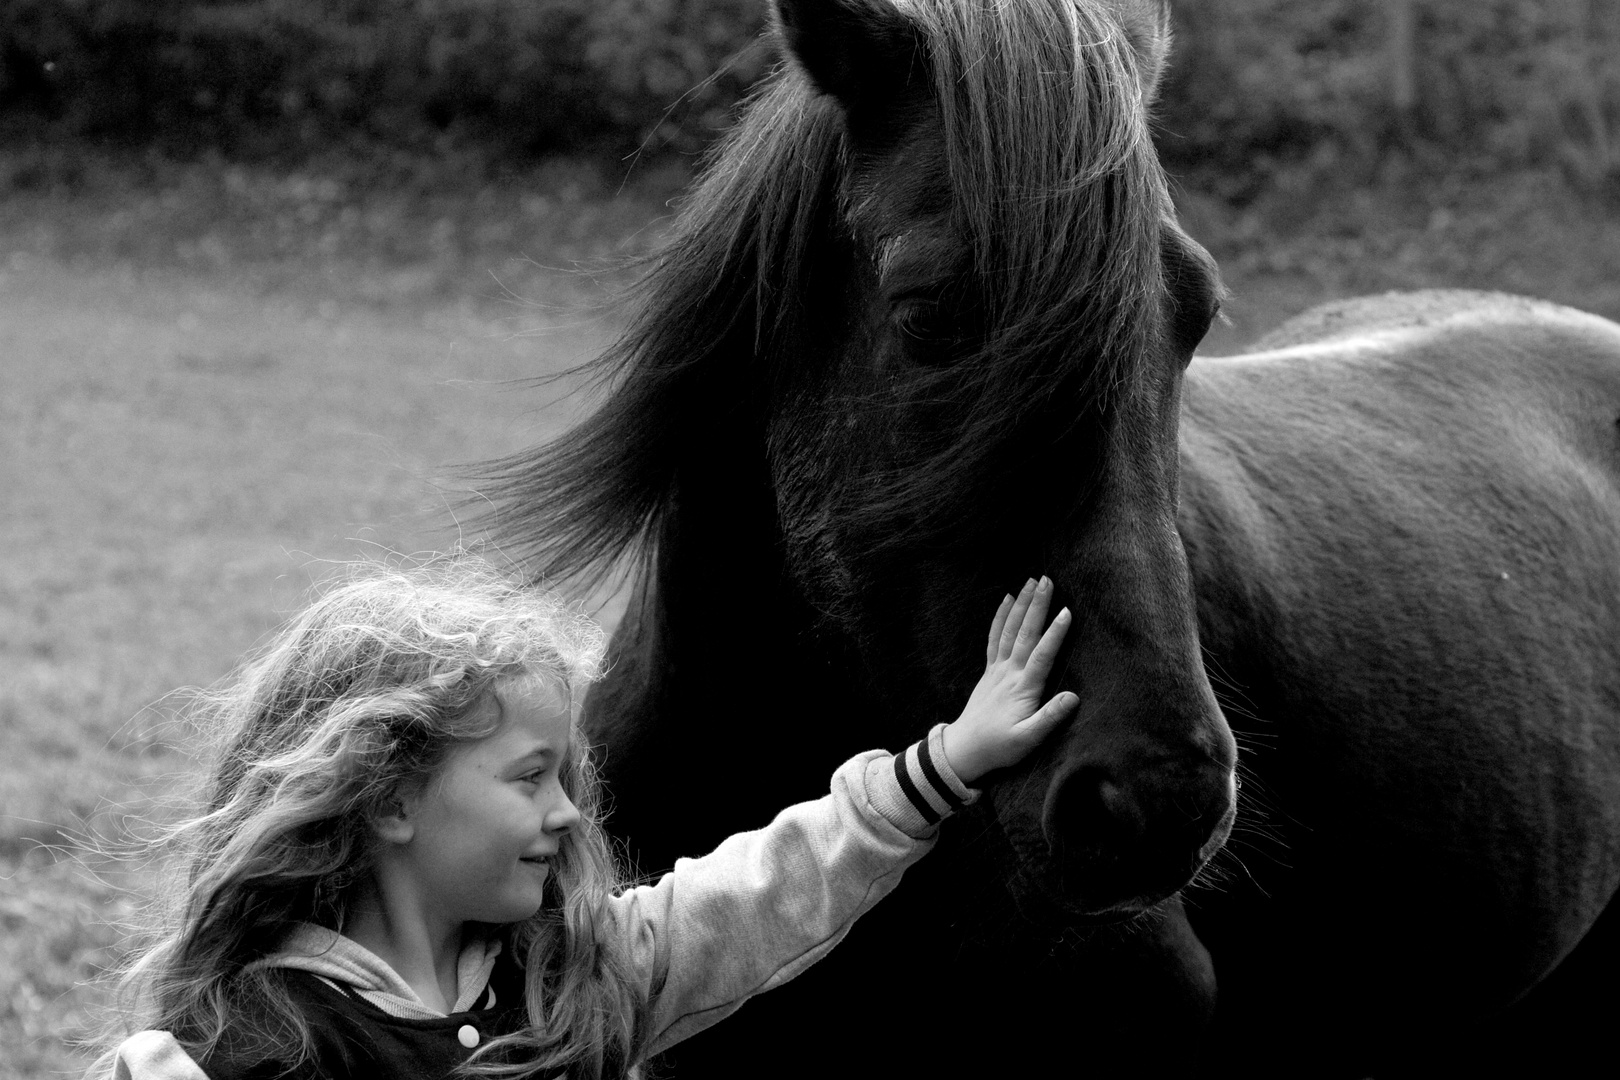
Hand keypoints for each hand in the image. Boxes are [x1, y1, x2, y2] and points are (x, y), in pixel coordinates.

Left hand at [941, 577, 1078, 784]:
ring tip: (1031, 581)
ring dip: (1021, 604)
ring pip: (1010, 630)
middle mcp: (1009, 673)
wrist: (965, 750)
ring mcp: (997, 669)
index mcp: (1023, 688)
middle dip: (1037, 605)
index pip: (1042, 655)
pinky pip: (995, 638)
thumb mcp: (1028, 739)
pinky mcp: (990, 671)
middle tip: (1048, 579)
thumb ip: (1050, 718)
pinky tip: (1006, 599)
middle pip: (1025, 633)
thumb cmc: (1000, 746)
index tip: (1068, 611)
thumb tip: (1073, 697)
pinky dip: (1001, 617)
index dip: (1055, 633)